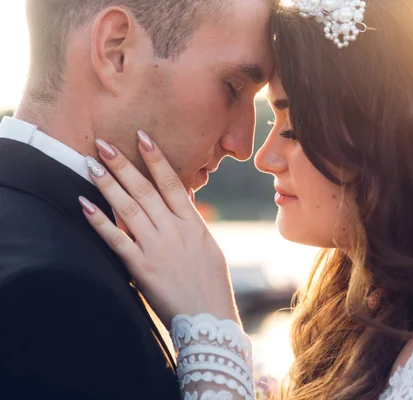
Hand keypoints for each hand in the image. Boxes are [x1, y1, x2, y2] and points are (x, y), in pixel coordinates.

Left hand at [79, 130, 239, 327]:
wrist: (208, 318)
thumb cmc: (211, 284)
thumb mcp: (209, 247)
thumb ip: (194, 220)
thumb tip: (186, 197)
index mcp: (193, 224)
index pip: (173, 183)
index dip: (156, 159)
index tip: (142, 137)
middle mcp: (174, 230)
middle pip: (145, 190)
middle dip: (123, 164)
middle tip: (103, 144)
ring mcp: (157, 248)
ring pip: (128, 208)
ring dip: (108, 184)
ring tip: (91, 165)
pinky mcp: (141, 268)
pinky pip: (117, 239)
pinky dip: (100, 222)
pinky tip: (85, 205)